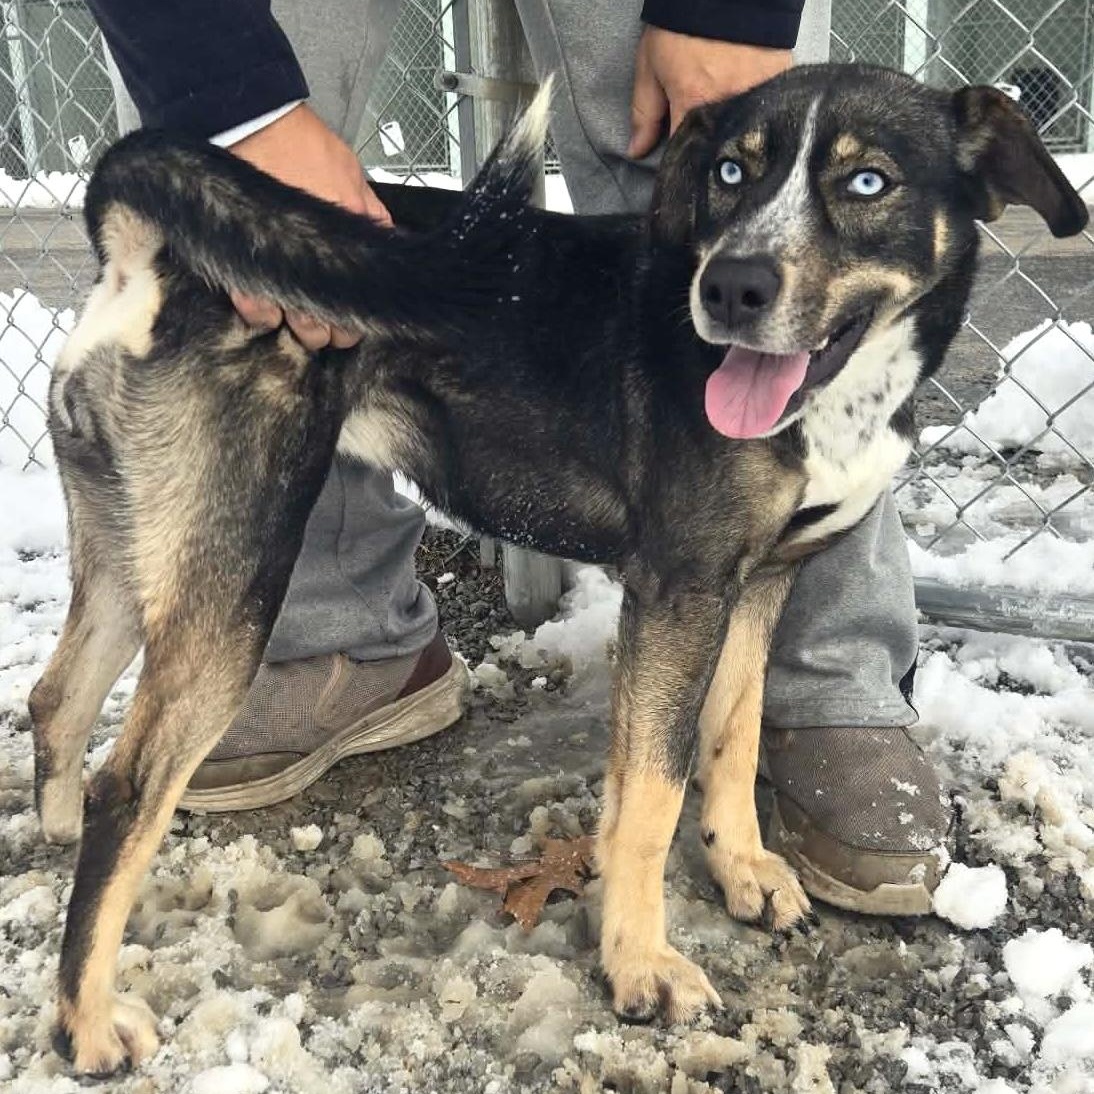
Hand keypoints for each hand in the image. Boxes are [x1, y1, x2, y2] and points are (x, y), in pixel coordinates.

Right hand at [228, 103, 390, 348]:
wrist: (253, 121)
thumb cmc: (304, 145)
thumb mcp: (355, 176)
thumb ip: (373, 215)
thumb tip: (392, 245)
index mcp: (355, 243)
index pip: (369, 307)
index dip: (362, 317)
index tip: (355, 314)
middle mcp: (323, 265)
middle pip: (337, 329)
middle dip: (334, 330)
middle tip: (328, 318)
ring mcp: (284, 271)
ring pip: (303, 330)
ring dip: (304, 328)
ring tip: (301, 315)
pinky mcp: (246, 269)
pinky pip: (258, 314)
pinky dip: (265, 315)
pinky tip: (271, 305)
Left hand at [628, 28, 790, 157]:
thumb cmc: (682, 24)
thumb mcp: (651, 65)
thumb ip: (645, 113)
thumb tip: (637, 152)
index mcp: (693, 103)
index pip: (686, 152)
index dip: (682, 160)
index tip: (680, 163)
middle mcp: (727, 103)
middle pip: (719, 147)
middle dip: (711, 153)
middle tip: (706, 148)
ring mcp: (756, 92)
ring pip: (746, 132)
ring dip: (736, 136)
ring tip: (730, 132)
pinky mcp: (779, 78)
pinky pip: (772, 109)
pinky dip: (762, 115)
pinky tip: (754, 114)